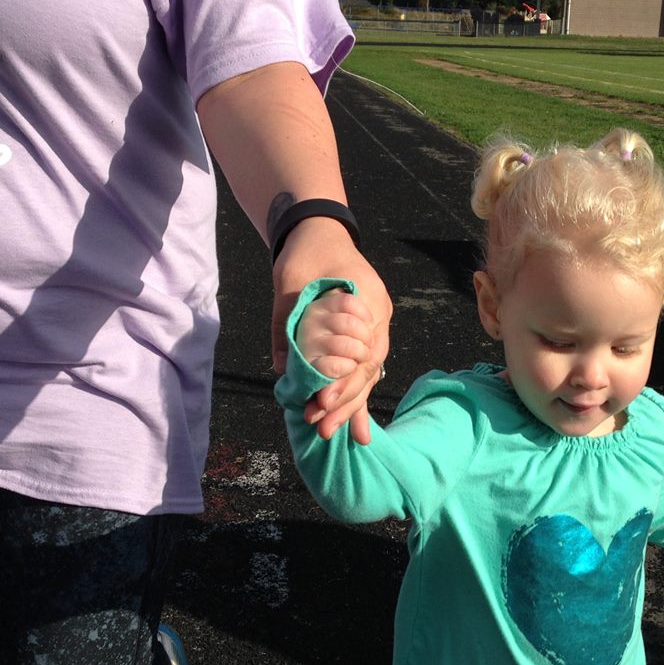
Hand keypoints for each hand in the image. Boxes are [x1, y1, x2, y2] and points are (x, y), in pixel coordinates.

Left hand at [272, 217, 391, 443]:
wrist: (319, 232)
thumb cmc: (306, 253)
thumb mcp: (290, 282)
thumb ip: (287, 323)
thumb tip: (284, 369)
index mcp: (368, 300)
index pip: (363, 351)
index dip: (345, 380)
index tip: (324, 402)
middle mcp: (379, 317)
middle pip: (369, 368)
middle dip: (346, 402)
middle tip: (324, 428)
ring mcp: (375, 327)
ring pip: (368, 374)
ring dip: (350, 405)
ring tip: (333, 432)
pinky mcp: (365, 335)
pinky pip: (363, 369)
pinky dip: (355, 395)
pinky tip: (357, 428)